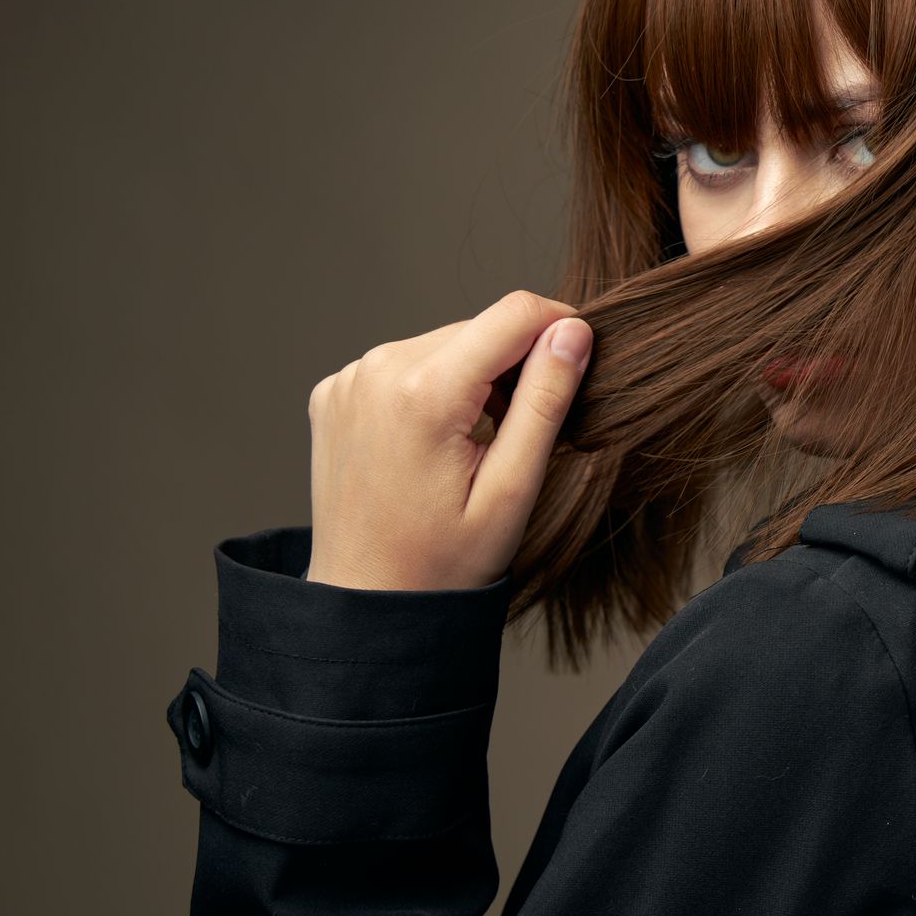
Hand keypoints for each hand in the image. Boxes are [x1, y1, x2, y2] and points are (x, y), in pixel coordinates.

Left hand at [303, 290, 593, 589]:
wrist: (366, 602)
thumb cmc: (443, 563)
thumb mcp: (512, 490)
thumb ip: (545, 403)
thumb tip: (574, 332)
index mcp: (424, 392)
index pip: (515, 313)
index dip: (561, 326)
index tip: (580, 361)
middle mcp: (377, 369)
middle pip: (478, 327)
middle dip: (514, 363)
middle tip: (519, 432)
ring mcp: (348, 379)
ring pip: (444, 342)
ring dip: (474, 375)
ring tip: (476, 443)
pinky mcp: (335, 391)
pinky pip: (405, 362)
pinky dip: (433, 387)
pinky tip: (435, 440)